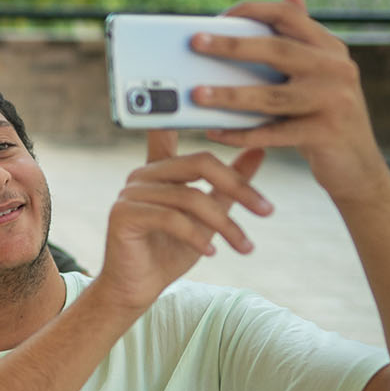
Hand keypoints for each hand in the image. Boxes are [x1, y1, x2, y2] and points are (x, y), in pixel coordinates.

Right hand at [89, 130, 271, 315]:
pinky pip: (171, 218)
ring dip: (224, 224)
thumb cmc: (170, 251)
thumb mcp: (209, 215)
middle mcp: (142, 175)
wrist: (137, 288)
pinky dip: (196, 236)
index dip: (186, 113)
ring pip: (190, 196)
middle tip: (266, 211)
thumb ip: (229, 184)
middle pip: (199, 163)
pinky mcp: (123, 215)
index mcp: (160, 169)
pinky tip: (211, 253)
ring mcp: (129, 193)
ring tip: (245, 247)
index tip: (214, 101)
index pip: (172, 132)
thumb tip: (259, 150)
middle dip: (239, 187)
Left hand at [193, 0, 388, 202]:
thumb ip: (301, 40)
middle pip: (277, 50)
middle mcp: (336, 69)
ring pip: (272, 96)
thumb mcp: (318, 74)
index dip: (253, 11)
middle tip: (195, 43)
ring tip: (196, 94)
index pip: (290, 16)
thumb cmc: (324, 114)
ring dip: (229, 95)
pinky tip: (215, 133)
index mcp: (330, 48)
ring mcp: (334, 101)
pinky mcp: (326, 133)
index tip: (218, 17)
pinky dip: (241, 134)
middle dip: (232, 45)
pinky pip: (274, 133)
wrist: (358, 165)